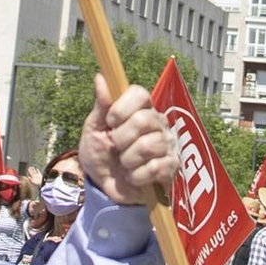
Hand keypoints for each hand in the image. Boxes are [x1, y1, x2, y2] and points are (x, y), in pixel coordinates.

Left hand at [78, 73, 177, 205]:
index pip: (140, 94)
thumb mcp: (94, 129)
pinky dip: (137, 176)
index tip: (110, 122)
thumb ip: (101, 105)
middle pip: (143, 120)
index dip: (122, 107)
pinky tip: (134, 177)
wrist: (104, 186)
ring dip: (127, 160)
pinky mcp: (172, 166)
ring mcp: (167, 144)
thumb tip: (101, 77)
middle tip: (115, 148)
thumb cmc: (100, 154)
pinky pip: (155, 168)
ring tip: (125, 164)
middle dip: (120, 138)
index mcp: (139, 109)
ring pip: (148, 145)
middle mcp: (157, 123)